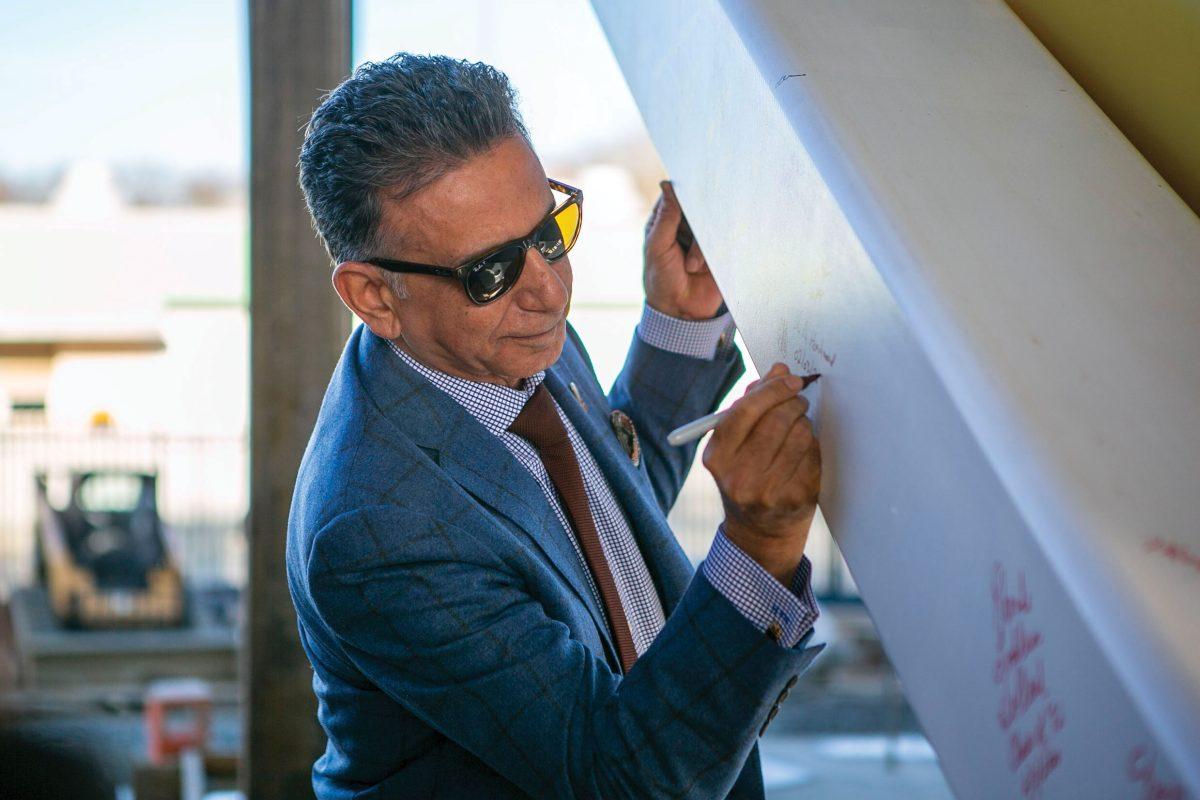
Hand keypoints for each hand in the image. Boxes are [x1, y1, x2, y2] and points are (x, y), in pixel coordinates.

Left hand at [643, 180, 723, 319]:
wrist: (682, 312)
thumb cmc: (662, 280)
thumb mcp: (658, 247)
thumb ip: (666, 217)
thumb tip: (668, 184)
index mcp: (665, 221)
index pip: (676, 195)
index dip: (684, 193)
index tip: (691, 194)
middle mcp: (685, 225)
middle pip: (698, 206)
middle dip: (695, 224)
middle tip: (691, 240)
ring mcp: (703, 237)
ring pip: (711, 223)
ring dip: (701, 247)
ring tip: (692, 268)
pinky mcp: (720, 249)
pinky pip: (725, 238)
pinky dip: (714, 252)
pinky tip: (705, 267)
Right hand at [701, 363, 820, 583]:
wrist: (760, 532)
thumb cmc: (747, 476)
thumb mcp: (736, 444)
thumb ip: (753, 403)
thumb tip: (779, 369)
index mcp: (716, 458)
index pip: (744, 411)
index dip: (771, 390)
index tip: (790, 380)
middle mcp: (737, 477)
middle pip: (775, 421)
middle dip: (793, 403)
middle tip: (799, 399)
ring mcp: (767, 492)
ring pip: (800, 436)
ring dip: (805, 423)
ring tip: (800, 426)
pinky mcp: (794, 500)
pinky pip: (813, 456)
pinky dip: (813, 446)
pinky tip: (804, 451)